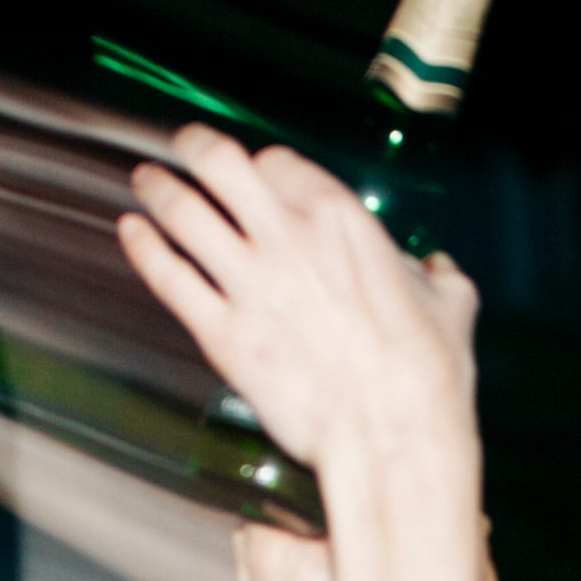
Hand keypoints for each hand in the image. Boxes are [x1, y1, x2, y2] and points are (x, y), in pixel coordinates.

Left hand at [119, 125, 478, 476]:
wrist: (391, 436)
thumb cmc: (423, 375)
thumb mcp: (450, 304)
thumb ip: (435, 274)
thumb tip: (434, 269)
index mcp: (340, 219)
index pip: (280, 164)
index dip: (265, 166)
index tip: (260, 172)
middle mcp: (286, 240)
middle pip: (219, 165)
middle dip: (195, 147)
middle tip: (185, 143)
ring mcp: (248, 286)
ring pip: (184, 213)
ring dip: (158, 187)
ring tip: (145, 178)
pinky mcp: (222, 336)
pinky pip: (168, 277)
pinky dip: (143, 247)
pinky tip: (131, 230)